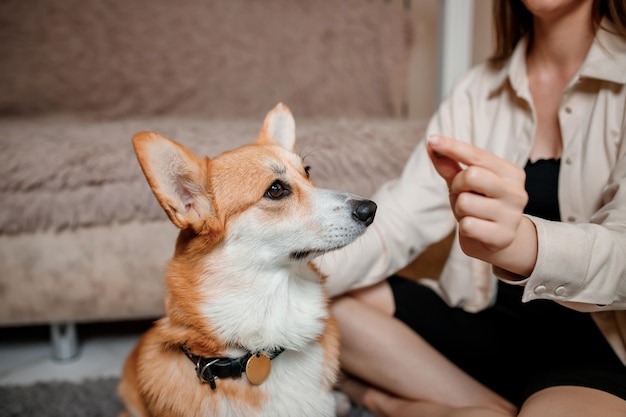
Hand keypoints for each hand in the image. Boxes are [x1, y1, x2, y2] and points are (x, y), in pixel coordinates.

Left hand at [427, 135, 536, 276]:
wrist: (496, 242)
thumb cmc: (479, 205)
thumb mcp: (463, 183)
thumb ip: (449, 164)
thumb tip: (432, 144)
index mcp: (511, 173)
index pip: (478, 155)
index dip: (453, 147)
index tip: (432, 139)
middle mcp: (517, 192)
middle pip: (472, 176)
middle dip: (457, 185)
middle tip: (463, 194)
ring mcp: (512, 216)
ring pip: (465, 202)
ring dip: (459, 209)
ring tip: (470, 213)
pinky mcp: (503, 237)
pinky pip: (467, 225)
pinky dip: (464, 227)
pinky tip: (476, 229)